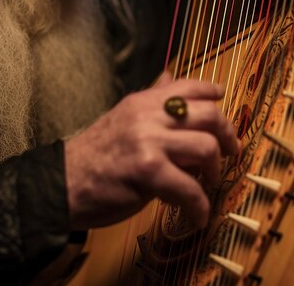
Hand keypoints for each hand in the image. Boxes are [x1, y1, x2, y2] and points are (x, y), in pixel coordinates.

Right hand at [65, 72, 239, 229]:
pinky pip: (190, 188)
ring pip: (206, 148)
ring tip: (208, 184)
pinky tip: (197, 216)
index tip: (223, 103)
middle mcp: (148, 116)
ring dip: (216, 171)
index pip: (189, 85)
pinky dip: (199, 207)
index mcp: (143, 101)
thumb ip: (151, 100)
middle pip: (209, 115)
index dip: (213, 94)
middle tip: (231, 153)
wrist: (62, 184)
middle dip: (228, 137)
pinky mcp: (147, 171)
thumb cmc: (95, 156)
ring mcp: (148, 142)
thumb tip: (169, 77)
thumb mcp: (123, 118)